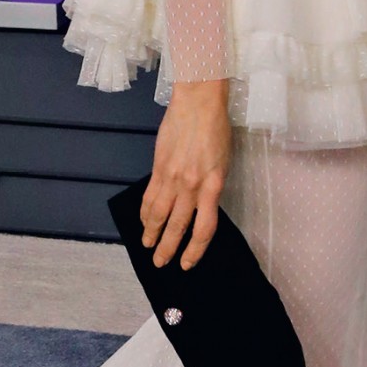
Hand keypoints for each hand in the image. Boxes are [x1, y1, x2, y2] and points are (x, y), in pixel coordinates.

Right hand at [141, 78, 232, 269]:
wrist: (198, 103)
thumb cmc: (217, 129)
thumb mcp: (223, 163)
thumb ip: (211, 186)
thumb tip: (201, 206)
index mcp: (213, 186)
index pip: (204, 229)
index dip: (195, 250)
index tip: (188, 263)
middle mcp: (192, 186)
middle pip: (177, 227)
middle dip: (168, 249)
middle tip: (161, 264)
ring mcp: (173, 177)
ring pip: (158, 214)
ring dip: (151, 234)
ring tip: (147, 246)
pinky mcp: (159, 167)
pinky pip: (150, 195)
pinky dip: (145, 212)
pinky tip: (144, 221)